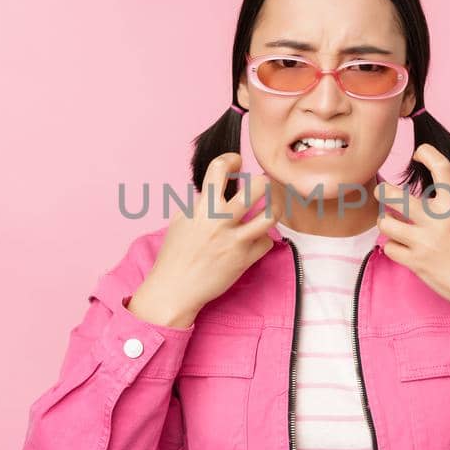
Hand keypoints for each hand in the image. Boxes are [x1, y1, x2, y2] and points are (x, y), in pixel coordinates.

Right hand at [129, 153, 277, 327]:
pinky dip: (263, 239)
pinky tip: (256, 240)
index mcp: (202, 207)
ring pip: (270, 215)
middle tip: (264, 185)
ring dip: (275, 207)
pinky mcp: (244, 260)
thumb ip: (197, 204)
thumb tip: (211, 193)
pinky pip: (266, 242)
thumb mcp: (180, 221)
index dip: (231, 159)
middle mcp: (220, 221)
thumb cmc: (174, 255)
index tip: (236, 162)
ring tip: (272, 206)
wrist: (174, 290)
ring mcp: (234, 240)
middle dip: (265, 182)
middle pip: (256, 188)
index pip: (219, 168)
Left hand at [375, 145, 449, 333]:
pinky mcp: (416, 262)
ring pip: (385, 223)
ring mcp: (424, 241)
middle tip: (382, 192)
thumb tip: (434, 196)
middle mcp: (438, 220)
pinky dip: (393, 248)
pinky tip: (403, 249)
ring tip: (392, 225)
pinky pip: (390, 248)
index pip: (441, 168)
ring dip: (385, 222)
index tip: (419, 153)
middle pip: (393, 195)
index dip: (427, 153)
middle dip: (382, 191)